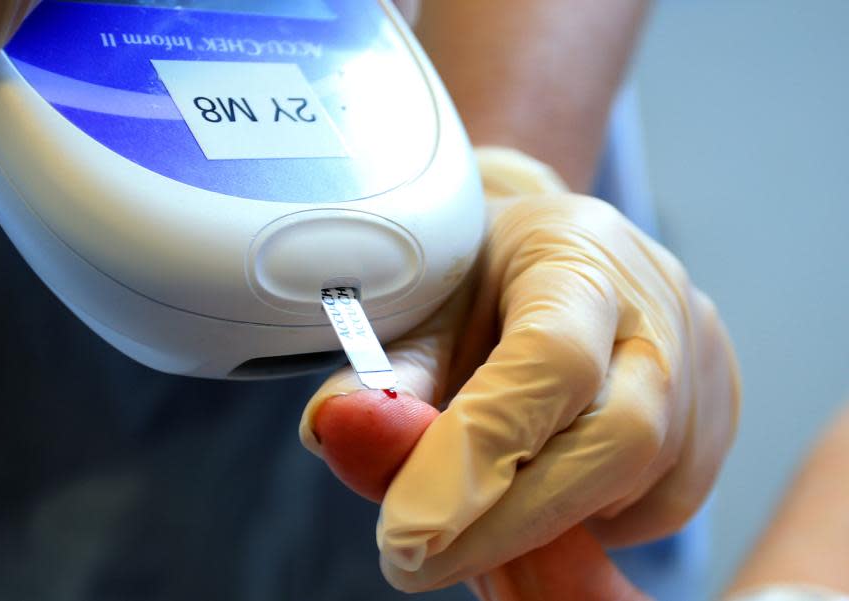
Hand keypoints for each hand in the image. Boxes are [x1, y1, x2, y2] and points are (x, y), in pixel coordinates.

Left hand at [300, 147, 740, 592]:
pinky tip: (537, 492)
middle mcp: (658, 303)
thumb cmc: (474, 272)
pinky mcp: (717, 410)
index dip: (478, 454)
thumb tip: (337, 430)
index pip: (550, 361)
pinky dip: (592, 519)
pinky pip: (666, 501)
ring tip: (468, 516)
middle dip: (512, 521)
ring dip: (548, 523)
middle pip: (619, 437)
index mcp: (576, 249)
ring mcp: (702, 357)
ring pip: (647, 483)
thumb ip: (383, 373)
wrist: (541, 247)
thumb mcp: (418, 302)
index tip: (403, 531)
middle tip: (417, 562)